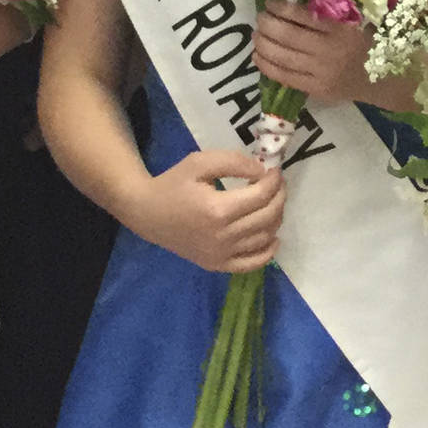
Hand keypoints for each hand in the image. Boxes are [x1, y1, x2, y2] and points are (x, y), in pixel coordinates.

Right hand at [129, 149, 284, 273]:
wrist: (148, 214)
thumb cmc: (173, 185)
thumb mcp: (200, 162)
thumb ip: (233, 162)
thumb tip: (262, 172)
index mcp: (217, 210)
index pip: (261, 196)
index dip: (274, 181)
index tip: (275, 170)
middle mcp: (222, 236)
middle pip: (267, 217)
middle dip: (279, 196)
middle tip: (277, 184)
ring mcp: (220, 254)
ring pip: (264, 238)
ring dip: (276, 218)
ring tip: (271, 202)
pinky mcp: (217, 265)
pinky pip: (252, 264)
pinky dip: (268, 251)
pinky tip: (272, 236)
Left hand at [253, 0, 372, 103]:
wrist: (382, 79)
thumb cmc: (366, 42)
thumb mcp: (354, 21)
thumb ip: (330, 11)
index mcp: (341, 29)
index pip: (304, 16)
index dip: (282, 8)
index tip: (270, 3)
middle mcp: (329, 51)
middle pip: (288, 37)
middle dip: (268, 25)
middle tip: (259, 18)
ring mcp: (322, 73)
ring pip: (283, 58)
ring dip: (264, 44)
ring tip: (256, 35)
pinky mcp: (317, 89)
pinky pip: (286, 78)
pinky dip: (268, 66)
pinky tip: (257, 57)